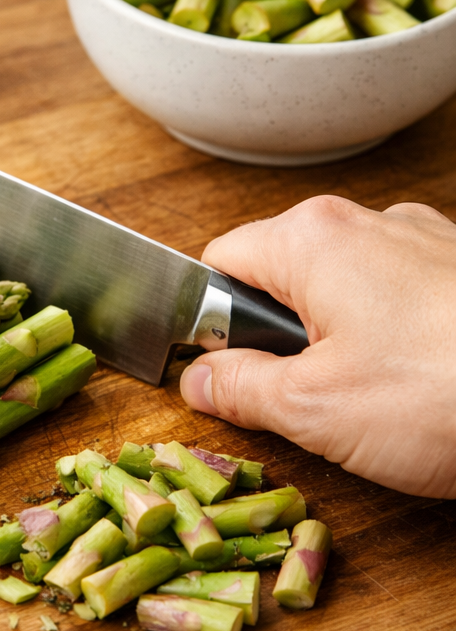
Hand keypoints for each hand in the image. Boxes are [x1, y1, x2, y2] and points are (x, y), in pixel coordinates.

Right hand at [179, 195, 455, 498]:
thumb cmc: (443, 395)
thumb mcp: (312, 408)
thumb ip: (238, 388)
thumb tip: (199, 380)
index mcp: (313, 238)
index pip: (217, 262)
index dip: (209, 319)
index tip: (226, 369)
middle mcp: (367, 222)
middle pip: (279, 273)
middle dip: (276, 334)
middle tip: (301, 395)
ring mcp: (423, 241)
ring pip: (339, 287)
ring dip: (333, 338)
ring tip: (367, 396)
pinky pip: (395, 295)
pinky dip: (388, 334)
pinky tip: (413, 382)